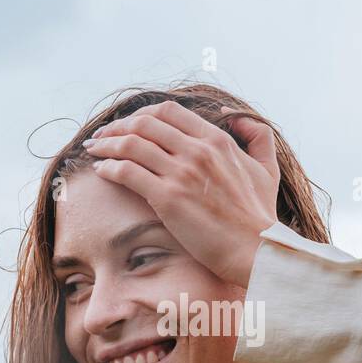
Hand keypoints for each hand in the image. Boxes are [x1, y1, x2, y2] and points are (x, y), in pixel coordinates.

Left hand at [85, 100, 279, 287]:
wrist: (255, 250)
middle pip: (143, 124)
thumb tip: (229, 113)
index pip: (168, 112)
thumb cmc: (260, 216)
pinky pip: (127, 172)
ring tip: (94, 151)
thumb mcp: (267, 168)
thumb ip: (257, 135)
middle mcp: (197, 151)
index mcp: (217, 140)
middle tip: (102, 137)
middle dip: (116, 127)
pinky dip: (109, 168)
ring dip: (106, 145)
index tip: (127, 124)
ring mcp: (182, 173)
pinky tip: (101, 172)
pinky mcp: (168, 198)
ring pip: (130, 145)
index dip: (141, 114)